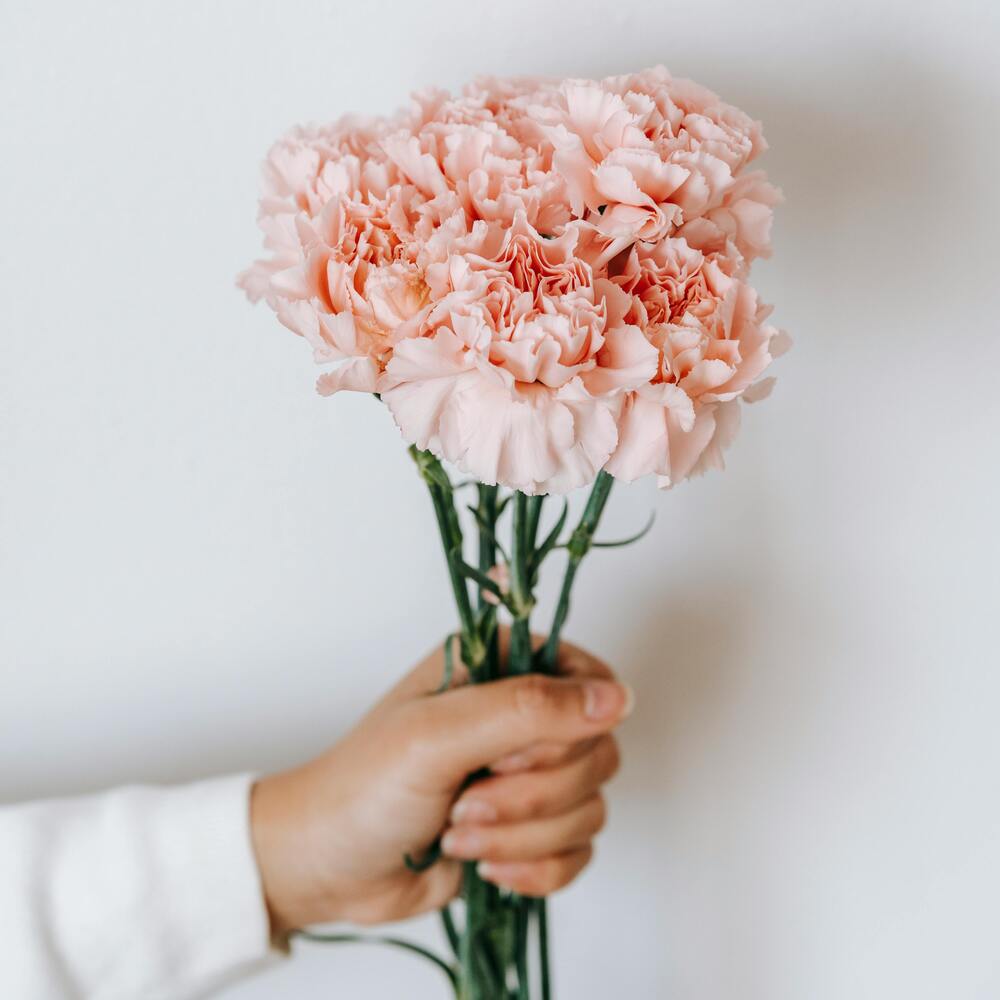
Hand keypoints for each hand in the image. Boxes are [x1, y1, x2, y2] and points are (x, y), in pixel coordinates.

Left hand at [250, 635, 630, 934]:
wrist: (328, 866)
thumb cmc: (363, 787)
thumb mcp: (437, 736)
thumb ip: (528, 709)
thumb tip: (618, 697)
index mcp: (498, 665)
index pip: (589, 679)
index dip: (564, 728)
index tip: (508, 753)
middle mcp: (520, 713)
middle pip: (596, 750)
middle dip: (531, 793)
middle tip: (467, 797)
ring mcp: (528, 772)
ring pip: (589, 805)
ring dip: (522, 834)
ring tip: (459, 831)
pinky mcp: (531, 827)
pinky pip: (579, 850)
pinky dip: (535, 868)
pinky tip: (485, 866)